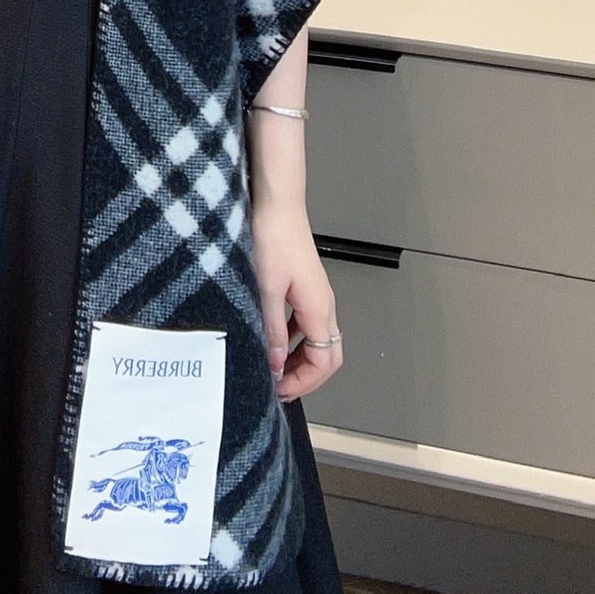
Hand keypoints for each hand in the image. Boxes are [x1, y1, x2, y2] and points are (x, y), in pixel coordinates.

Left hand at [251, 205, 343, 402]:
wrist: (277, 204)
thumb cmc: (274, 236)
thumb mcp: (267, 289)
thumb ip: (273, 329)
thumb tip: (275, 363)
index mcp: (319, 308)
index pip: (325, 362)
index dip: (304, 382)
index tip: (280, 389)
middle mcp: (323, 304)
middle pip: (327, 355)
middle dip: (306, 376)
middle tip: (280, 386)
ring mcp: (316, 295)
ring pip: (317, 340)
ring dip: (298, 358)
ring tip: (273, 366)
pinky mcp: (305, 286)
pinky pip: (305, 322)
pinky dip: (292, 338)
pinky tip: (273, 336)